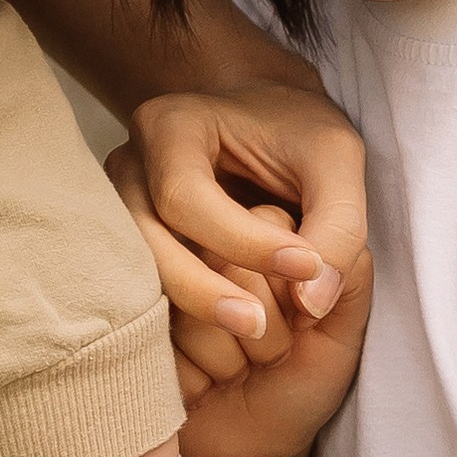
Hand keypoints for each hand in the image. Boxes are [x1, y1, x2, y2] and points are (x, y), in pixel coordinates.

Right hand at [110, 78, 367, 390]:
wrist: (263, 117)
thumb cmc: (297, 133)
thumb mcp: (337, 158)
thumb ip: (337, 226)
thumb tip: (310, 306)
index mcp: (170, 127)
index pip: (186, 196)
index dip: (243, 240)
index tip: (305, 267)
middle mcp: (130, 166)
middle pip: (145, 241)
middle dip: (202, 290)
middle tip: (262, 325)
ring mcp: (118, 208)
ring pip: (135, 273)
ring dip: (188, 311)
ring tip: (252, 332)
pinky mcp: (128, 246)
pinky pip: (139, 291)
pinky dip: (178, 318)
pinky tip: (221, 340)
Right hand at [180, 247, 371, 456]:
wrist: (256, 447)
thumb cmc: (299, 380)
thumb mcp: (341, 327)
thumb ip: (346, 273)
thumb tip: (309, 265)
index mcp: (258, 232)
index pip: (270, 229)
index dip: (291, 294)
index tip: (299, 324)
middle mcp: (203, 245)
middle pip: (227, 260)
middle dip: (262, 332)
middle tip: (266, 355)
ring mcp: (159, 280)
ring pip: (195, 300)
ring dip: (228, 357)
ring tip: (234, 371)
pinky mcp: (130, 319)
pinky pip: (163, 337)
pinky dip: (196, 376)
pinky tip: (201, 385)